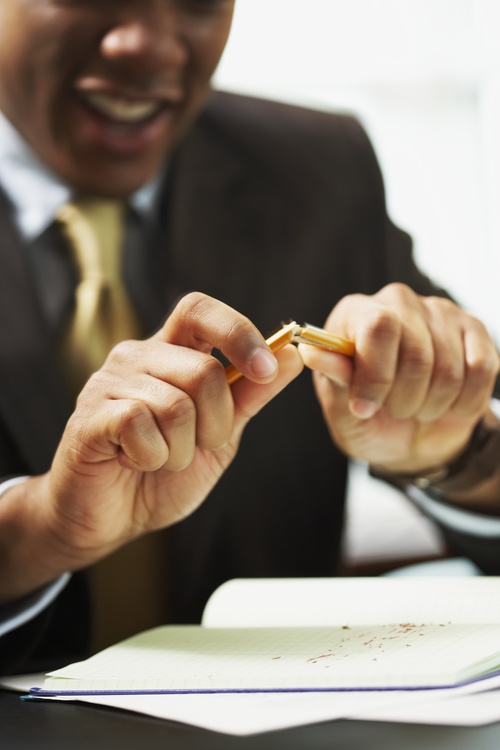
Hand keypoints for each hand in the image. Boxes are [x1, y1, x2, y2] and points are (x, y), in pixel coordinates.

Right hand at [30, 293, 302, 575]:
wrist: (114, 518)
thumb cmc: (165, 472)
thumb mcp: (221, 433)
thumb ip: (252, 394)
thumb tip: (293, 354)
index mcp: (171, 352)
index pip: (200, 310)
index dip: (238, 332)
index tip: (267, 370)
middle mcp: (137, 356)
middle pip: (203, 371)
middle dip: (216, 424)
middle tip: (197, 446)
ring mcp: (108, 383)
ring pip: (175, 406)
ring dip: (182, 450)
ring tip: (162, 458)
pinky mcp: (89, 416)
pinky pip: (138, 424)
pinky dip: (152, 457)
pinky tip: (136, 462)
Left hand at [299, 283, 498, 474]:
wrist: (412, 437)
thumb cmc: (370, 419)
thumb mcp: (342, 409)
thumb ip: (333, 378)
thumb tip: (310, 351)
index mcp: (355, 313)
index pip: (377, 326)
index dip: (375, 374)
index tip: (364, 408)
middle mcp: (397, 301)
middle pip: (416, 352)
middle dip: (404, 399)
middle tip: (395, 411)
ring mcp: (439, 311)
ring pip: (449, 368)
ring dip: (432, 405)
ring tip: (418, 408)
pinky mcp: (474, 330)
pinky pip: (481, 370)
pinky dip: (464, 402)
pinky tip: (449, 404)